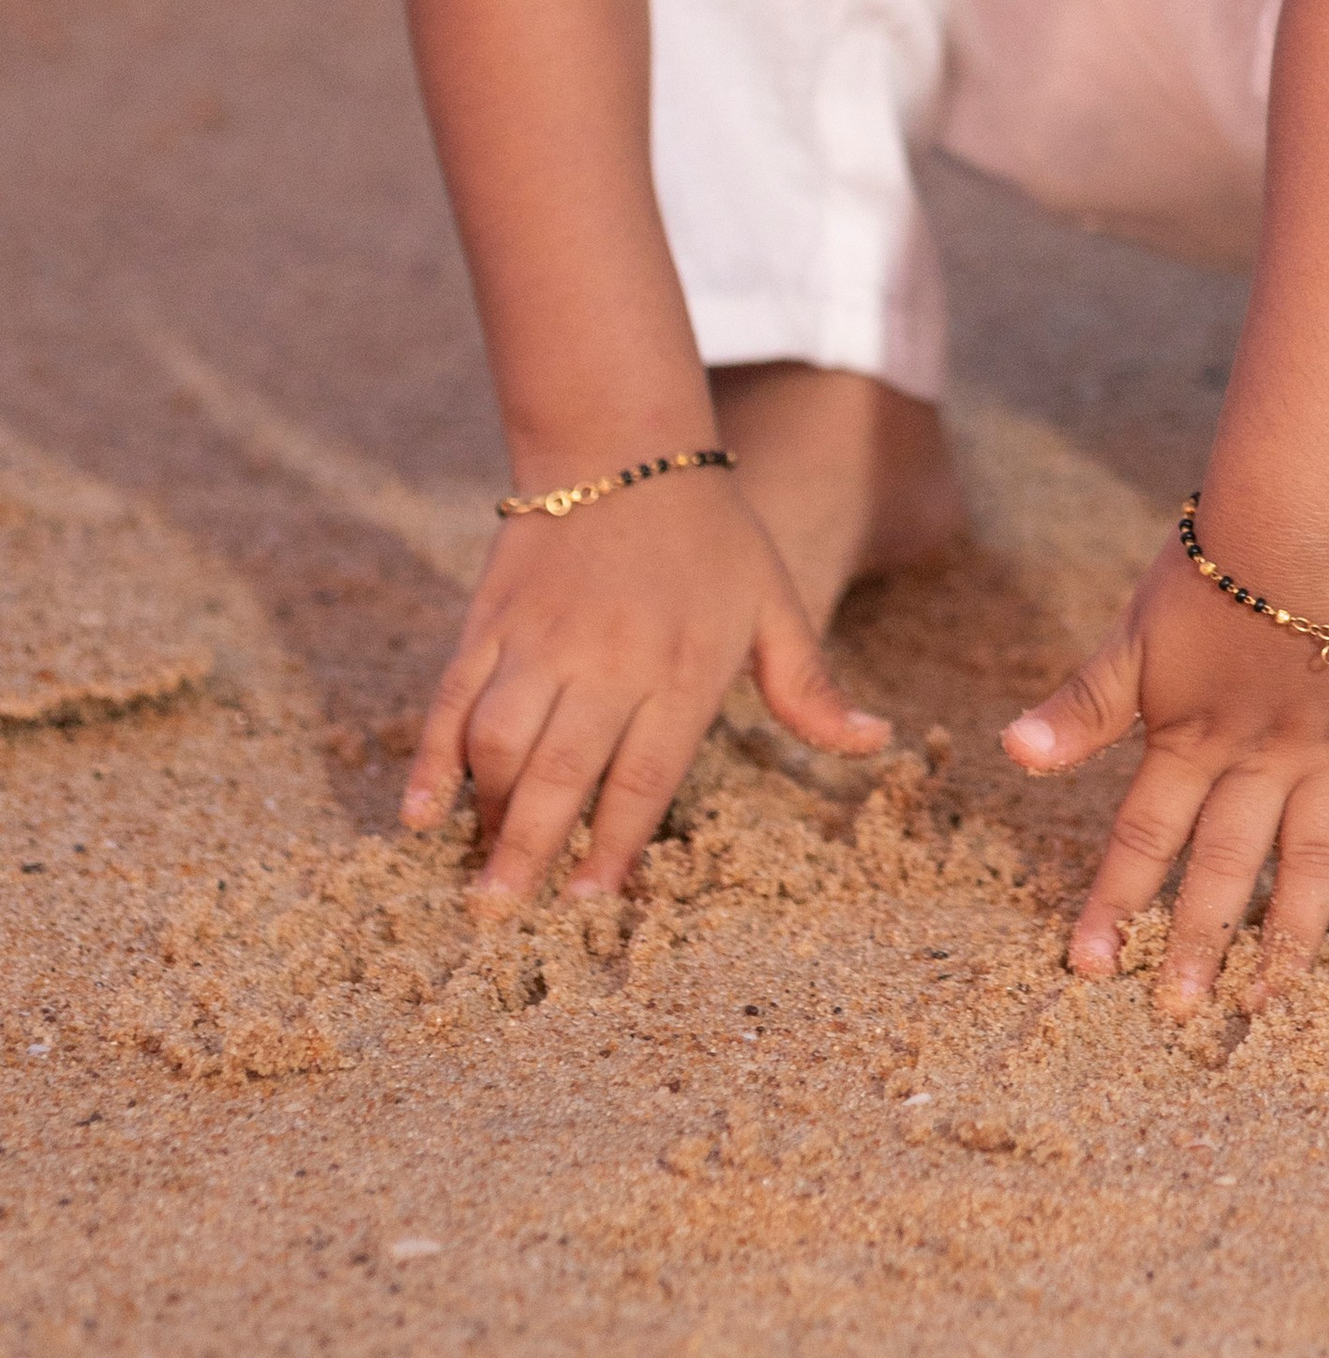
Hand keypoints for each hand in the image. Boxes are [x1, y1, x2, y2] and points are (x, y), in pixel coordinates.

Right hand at [402, 472, 888, 905]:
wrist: (625, 442)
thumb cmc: (712, 533)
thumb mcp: (775, 602)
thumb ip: (810, 686)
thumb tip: (876, 741)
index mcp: (681, 666)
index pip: (643, 776)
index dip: (614, 845)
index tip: (591, 901)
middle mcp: (608, 660)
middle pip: (560, 772)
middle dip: (530, 850)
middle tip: (503, 917)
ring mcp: (542, 640)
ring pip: (500, 741)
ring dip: (485, 811)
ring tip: (478, 874)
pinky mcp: (491, 620)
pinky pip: (452, 698)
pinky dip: (431, 758)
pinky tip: (420, 814)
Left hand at [1001, 525, 1328, 1016]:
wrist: (1310, 510)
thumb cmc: (1215, 564)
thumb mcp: (1135, 634)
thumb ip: (1083, 704)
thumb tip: (1009, 752)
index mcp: (1189, 736)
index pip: (1142, 838)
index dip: (1114, 903)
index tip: (1087, 969)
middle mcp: (1259, 759)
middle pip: (1224, 867)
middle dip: (1194, 942)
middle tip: (1175, 1013)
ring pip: (1309, 862)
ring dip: (1286, 936)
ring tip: (1267, 999)